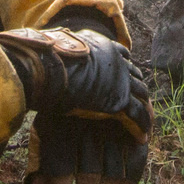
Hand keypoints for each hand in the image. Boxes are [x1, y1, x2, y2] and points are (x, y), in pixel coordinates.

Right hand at [0, 26, 153, 135]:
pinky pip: (137, 115)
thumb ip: (56, 53)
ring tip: (145, 123)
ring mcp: (120, 79)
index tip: (128, 78)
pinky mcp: (119, 100)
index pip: (122, 55)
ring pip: (141, 96)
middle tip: (141, 102)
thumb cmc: (40, 59)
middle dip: (138, 88)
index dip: (125, 69)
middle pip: (135, 75)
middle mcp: (115, 59)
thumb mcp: (53, 50)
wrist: (45, 66)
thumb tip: (39, 49)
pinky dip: (141, 126)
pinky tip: (142, 138)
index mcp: (101, 45)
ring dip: (144, 109)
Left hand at [25, 114, 147, 183]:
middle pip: (89, 173)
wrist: (92, 78)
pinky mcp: (134, 130)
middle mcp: (89, 125)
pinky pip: (134, 164)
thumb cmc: (62, 115)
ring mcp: (115, 127)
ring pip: (113, 172)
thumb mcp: (46, 135)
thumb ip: (41, 167)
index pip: (61, 167)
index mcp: (61, 125)